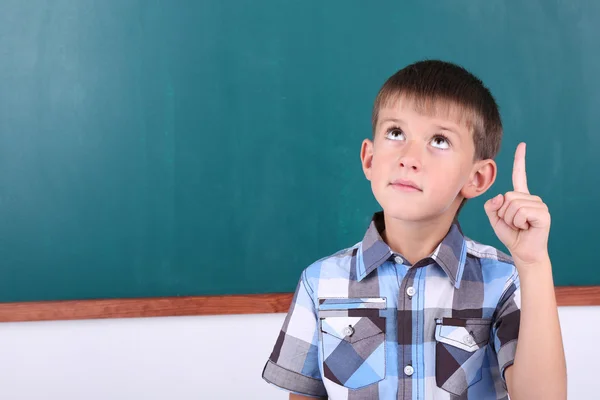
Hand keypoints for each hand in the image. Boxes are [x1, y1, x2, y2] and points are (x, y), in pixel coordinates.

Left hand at [484, 143, 550, 266]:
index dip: (520, 160)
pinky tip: (526, 227)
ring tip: (520, 226)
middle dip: (503, 213)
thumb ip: (491, 207)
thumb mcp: (495, 219)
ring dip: (511, 219)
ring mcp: (538, 204)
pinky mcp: (542, 213)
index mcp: (519, 196)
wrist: (523, 251)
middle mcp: (530, 197)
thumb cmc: (511, 235)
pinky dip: (518, 222)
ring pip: (512, 204)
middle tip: (513, 223)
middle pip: (507, 196)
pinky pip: (521, 212)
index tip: (522, 145)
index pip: (518, 175)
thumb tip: (499, 197)